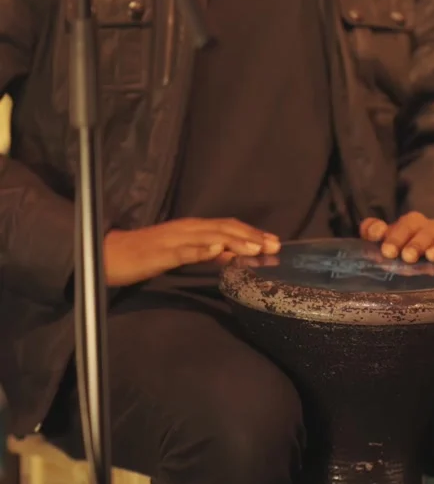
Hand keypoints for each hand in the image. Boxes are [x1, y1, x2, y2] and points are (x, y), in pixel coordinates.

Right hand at [104, 217, 279, 286]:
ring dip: (235, 241)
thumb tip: (228, 256)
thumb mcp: (179, 253)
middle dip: (252, 236)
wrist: (108, 254)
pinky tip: (219, 253)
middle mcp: (186, 229)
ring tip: (257, 248)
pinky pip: (185, 251)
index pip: (227, 227)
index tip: (274, 241)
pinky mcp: (161, 253)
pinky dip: (203, 250)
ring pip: (210, 237)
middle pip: (224, 228)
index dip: (251, 232)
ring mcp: (174, 240)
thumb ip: (203, 252)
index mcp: (191, 229)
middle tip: (275, 245)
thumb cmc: (144, 255)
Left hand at [360, 212, 433, 263]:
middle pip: (425, 232)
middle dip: (416, 244)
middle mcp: (431, 227)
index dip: (395, 237)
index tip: (387, 251)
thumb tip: (374, 230)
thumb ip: (373, 231)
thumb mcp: (383, 239)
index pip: (404, 225)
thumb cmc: (399, 247)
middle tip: (407, 257)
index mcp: (411, 222)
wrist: (421, 257)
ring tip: (432, 257)